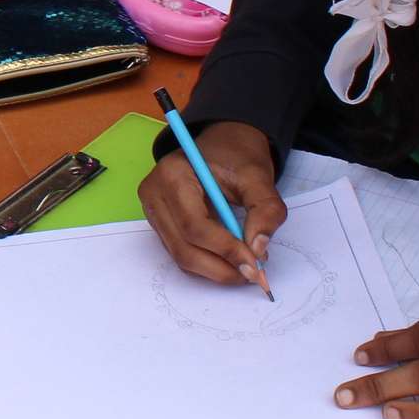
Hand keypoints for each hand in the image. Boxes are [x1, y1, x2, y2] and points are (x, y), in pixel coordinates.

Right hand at [139, 121, 285, 289]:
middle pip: (183, 248)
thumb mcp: (259, 177)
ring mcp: (153, 211)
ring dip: (216, 270)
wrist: (222, 145)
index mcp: (173, 175)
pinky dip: (208, 263)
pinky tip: (231, 259)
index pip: (194, 226)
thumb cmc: (236, 156)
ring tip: (246, 267)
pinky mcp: (160, 224)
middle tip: (254, 274)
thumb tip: (258, 250)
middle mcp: (154, 194)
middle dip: (221, 268)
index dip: (225, 250)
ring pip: (181, 256)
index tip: (255, 265)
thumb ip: (265, 211)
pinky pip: (181, 253)